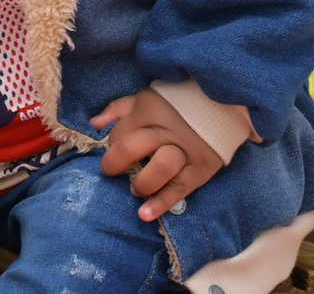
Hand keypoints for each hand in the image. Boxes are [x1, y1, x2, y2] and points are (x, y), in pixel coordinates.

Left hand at [89, 88, 222, 221]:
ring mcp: (184, 150)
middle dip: (116, 162)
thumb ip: (118, 109)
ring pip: (160, 167)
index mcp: (148, 111)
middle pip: (134, 146)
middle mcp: (165, 130)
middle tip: (112, 172)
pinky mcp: (200, 168)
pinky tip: (145, 214)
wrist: (220, 108)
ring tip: (136, 190)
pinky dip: (162, 203)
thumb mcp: (144, 99)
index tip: (113, 154)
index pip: (120, 132)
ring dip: (143, 182)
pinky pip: (180, 188)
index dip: (111, 147)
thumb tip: (93, 123)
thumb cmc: (174, 107)